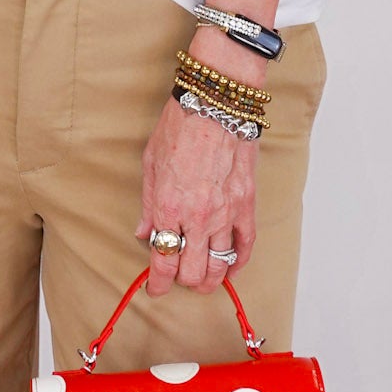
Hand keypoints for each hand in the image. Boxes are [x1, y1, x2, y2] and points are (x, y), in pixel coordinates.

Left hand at [136, 91, 257, 297]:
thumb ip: (149, 204)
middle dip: (181, 281)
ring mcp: (226, 213)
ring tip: (201, 277)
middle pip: (192, 272)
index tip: (155, 287)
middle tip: (177, 275)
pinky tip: (230, 267)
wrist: (215, 103)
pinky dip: (237, 263)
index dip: (158, 283)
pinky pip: (245, 246)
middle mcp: (198, 216)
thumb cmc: (180, 126)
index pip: (163, 261)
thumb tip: (145, 233)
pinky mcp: (247, 205)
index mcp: (170, 207)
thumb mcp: (150, 164)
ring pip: (220, 266)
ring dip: (209, 278)